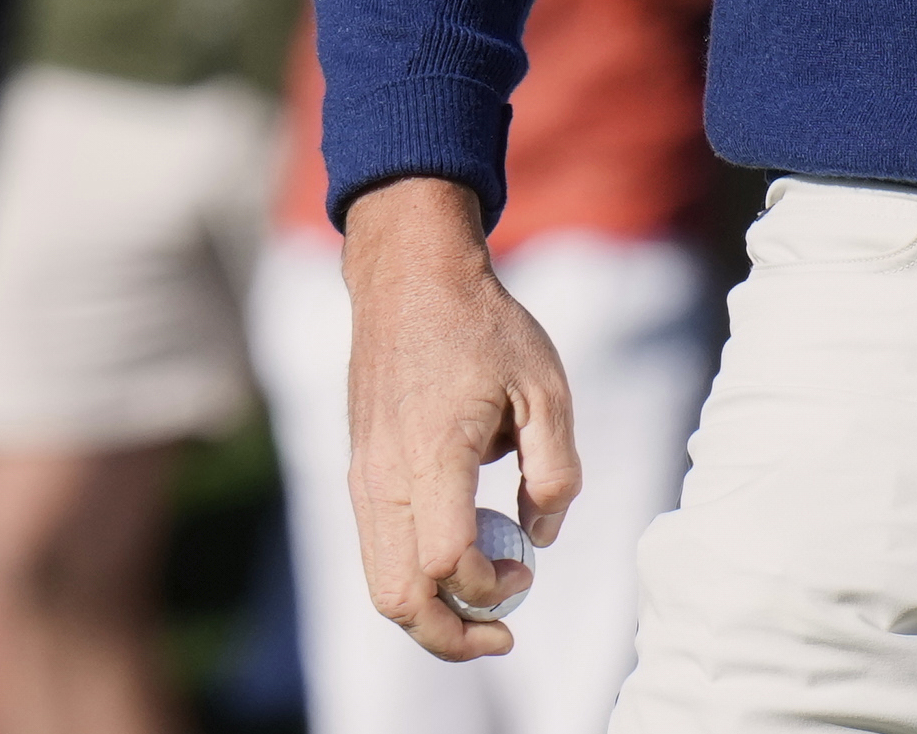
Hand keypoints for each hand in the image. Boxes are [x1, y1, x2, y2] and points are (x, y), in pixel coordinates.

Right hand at [342, 180, 581, 665]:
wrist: (410, 280)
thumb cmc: (484, 328)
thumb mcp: (546, 387)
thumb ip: (556, 470)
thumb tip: (541, 538)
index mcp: (432, 455)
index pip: (448, 561)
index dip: (490, 587)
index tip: (528, 572)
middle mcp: (384, 478)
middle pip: (398, 597)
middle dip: (450, 635)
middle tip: (503, 634)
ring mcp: (363, 479)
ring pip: (381, 583)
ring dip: (431, 612)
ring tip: (488, 604)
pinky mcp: (360, 474)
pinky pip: (378, 550)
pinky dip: (416, 575)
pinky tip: (465, 554)